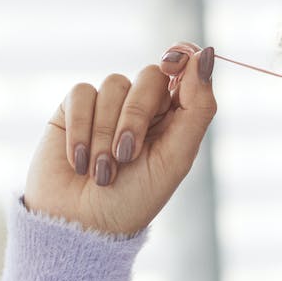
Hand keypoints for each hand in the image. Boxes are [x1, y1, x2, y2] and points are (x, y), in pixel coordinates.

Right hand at [24, 43, 217, 236]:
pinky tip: (79, 161)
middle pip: (151, 76)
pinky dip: (82, 129)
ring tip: (101, 172)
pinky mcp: (73, 109)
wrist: (80, 225)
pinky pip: (82, 94)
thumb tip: (207, 54)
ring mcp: (108, 105)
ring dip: (106, 134)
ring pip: (114, 84)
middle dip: (137, 116)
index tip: (174, 61)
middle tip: (126, 155)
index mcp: (175, 116)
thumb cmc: (133, 200)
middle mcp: (143, 106)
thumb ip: (197, 107)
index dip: (182, 56)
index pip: (185, 68)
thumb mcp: (176, 158)